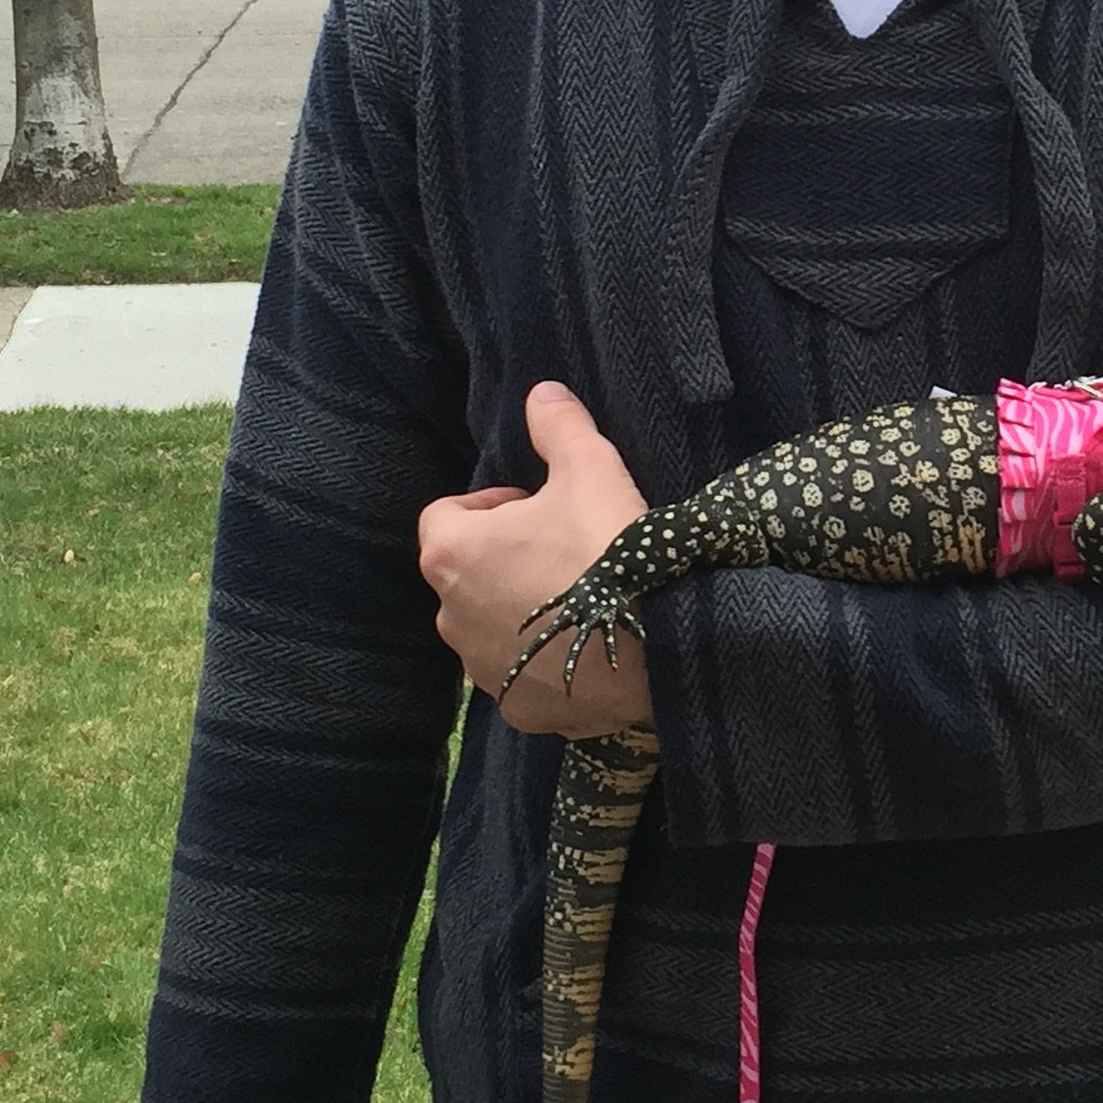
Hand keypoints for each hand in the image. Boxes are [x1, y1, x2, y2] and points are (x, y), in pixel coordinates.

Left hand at [419, 381, 653, 735]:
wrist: (657, 643)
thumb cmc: (609, 548)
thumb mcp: (590, 467)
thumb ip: (557, 426)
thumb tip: (541, 393)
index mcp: (452, 554)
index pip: (445, 517)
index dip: (488, 506)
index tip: (534, 506)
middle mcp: (449, 617)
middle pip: (466, 574)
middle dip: (504, 559)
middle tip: (563, 548)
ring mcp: (482, 671)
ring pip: (490, 628)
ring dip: (519, 611)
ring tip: (577, 600)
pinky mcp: (516, 709)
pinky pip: (520, 675)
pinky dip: (542, 661)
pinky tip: (587, 648)